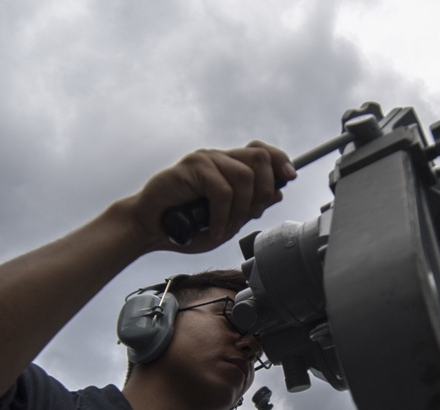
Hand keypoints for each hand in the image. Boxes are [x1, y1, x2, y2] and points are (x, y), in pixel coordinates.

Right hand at [119, 141, 296, 253]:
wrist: (149, 228)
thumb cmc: (184, 226)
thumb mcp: (227, 220)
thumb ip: (249, 207)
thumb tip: (278, 194)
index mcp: (228, 165)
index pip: (262, 151)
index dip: (280, 161)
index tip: (290, 177)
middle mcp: (218, 157)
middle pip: (260, 157)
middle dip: (265, 190)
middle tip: (253, 215)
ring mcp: (205, 160)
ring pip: (244, 177)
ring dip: (241, 209)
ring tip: (226, 228)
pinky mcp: (192, 167)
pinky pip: (222, 191)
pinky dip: (222, 215)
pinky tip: (212, 228)